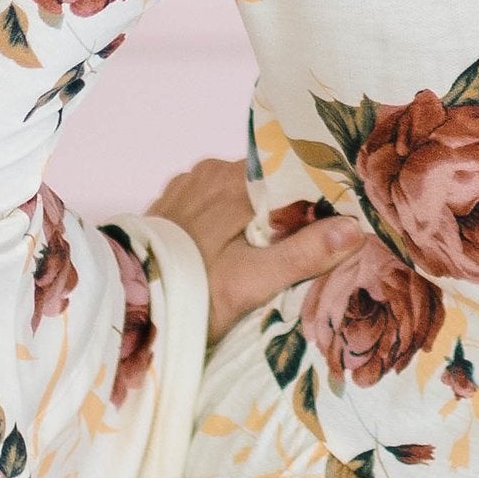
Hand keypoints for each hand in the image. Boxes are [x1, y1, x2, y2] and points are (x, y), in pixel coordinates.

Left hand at [146, 159, 372, 349]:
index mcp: (235, 182)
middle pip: (266, 183)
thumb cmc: (191, 293)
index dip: (317, 197)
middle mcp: (210, 172)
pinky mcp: (170, 203)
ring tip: (268, 249)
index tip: (337, 219)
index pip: (293, 175)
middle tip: (306, 243)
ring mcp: (186, 186)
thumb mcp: (252, 283)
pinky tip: (231, 246)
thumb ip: (303, 254)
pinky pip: (212, 201)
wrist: (123, 305)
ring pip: (238, 192)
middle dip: (286, 208)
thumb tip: (355, 228)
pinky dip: (226, 219)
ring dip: (254, 214)